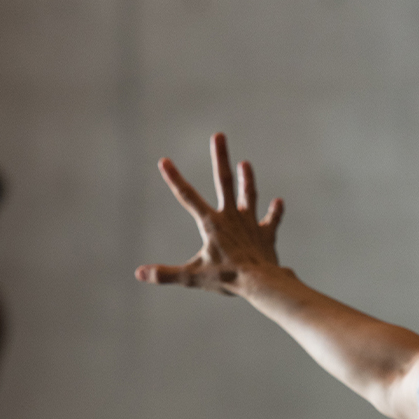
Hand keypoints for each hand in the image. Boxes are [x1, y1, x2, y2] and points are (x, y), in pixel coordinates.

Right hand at [134, 132, 284, 295]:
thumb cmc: (226, 278)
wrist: (261, 282)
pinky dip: (275, 212)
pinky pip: (272, 220)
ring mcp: (250, 224)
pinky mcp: (266, 235)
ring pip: (249, 195)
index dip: (174, 178)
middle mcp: (231, 217)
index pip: (188, 197)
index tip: (164, 160)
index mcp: (211, 223)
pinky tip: (278, 202)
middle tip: (219, 135)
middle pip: (225, 181)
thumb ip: (165, 274)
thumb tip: (139, 273)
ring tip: (246, 164)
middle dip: (221, 157)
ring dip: (247, 179)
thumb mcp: (192, 277)